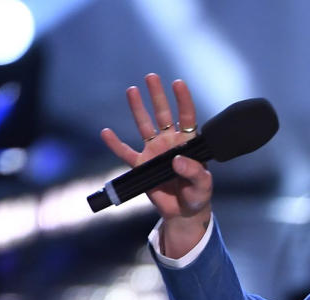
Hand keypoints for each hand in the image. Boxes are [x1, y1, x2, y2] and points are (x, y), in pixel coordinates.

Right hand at [100, 73, 211, 230]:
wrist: (183, 212)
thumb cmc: (197, 196)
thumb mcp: (203, 187)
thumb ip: (194, 173)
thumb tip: (177, 160)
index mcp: (187, 144)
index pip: (187, 118)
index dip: (183, 101)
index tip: (178, 83)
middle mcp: (169, 143)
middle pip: (163, 115)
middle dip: (157, 96)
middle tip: (152, 77)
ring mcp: (154, 152)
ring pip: (144, 126)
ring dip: (138, 109)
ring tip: (132, 90)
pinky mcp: (142, 165)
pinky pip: (126, 153)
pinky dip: (115, 144)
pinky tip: (106, 133)